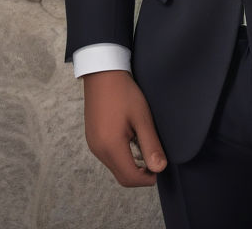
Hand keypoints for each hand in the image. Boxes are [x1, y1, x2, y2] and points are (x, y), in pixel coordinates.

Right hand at [82, 70, 167, 186]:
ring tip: (143, 145)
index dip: (147, 178)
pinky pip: (108, 157)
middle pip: (121, 176)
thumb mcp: (142, 117)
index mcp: (110, 146)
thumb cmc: (123, 92)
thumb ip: (150, 144)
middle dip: (140, 175)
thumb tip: (160, 168)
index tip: (159, 167)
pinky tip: (131, 140)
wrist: (102, 72)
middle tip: (154, 158)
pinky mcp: (92, 138)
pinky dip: (121, 156)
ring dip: (131, 165)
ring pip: (115, 167)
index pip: (130, 178)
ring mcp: (93, 144)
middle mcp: (98, 150)